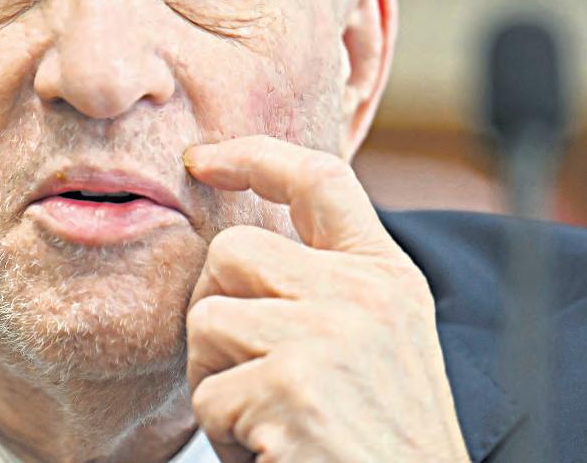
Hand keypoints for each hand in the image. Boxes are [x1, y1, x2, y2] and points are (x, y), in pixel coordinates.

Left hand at [183, 136, 467, 462]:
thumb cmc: (379, 439)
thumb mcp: (378, 340)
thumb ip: (328, 283)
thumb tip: (239, 245)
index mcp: (385, 276)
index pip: (318, 178)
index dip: (252, 154)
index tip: (200, 159)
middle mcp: (363, 294)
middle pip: (231, 249)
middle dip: (216, 308)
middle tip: (247, 371)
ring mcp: (328, 336)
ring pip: (206, 318)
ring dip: (214, 377)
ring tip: (266, 415)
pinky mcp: (293, 386)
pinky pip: (207, 393)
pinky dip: (223, 431)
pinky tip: (271, 448)